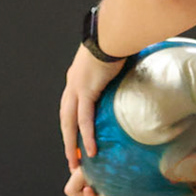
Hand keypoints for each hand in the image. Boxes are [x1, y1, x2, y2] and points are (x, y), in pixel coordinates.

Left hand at [60, 46, 123, 167]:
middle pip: (65, 119)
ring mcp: (76, 88)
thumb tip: (130, 75)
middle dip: (67, 140)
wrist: (112, 32)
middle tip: (70, 159)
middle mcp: (72, 84)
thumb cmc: (117, 41)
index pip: (70, 106)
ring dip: (71, 145)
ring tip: (75, 163)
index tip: (74, 139)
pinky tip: (90, 151)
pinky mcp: (86, 91)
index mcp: (76, 78)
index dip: (70, 124)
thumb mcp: (112, 60)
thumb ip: (115, 73)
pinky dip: (86, 136)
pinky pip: (84, 120)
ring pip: (70, 123)